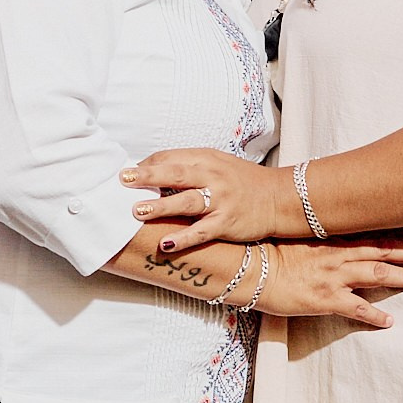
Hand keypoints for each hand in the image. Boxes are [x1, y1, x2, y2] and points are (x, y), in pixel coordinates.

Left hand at [122, 147, 290, 255]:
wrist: (280, 198)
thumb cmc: (242, 182)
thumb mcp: (217, 165)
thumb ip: (189, 168)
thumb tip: (152, 174)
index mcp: (206, 159)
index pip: (170, 158)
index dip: (147, 165)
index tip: (128, 175)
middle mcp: (213, 176)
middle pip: (174, 174)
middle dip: (146, 177)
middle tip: (122, 180)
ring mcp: (221, 200)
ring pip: (186, 201)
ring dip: (160, 206)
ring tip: (137, 211)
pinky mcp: (227, 223)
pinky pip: (202, 231)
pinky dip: (183, 238)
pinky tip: (166, 244)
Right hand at [256, 241, 402, 328]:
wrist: (251, 267)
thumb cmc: (270, 252)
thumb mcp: (299, 238)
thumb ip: (320, 238)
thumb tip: (333, 237)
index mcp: (334, 241)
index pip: (376, 239)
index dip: (402, 241)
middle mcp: (339, 257)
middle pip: (385, 253)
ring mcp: (334, 277)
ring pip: (378, 275)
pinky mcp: (325, 299)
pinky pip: (357, 308)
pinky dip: (375, 315)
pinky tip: (390, 321)